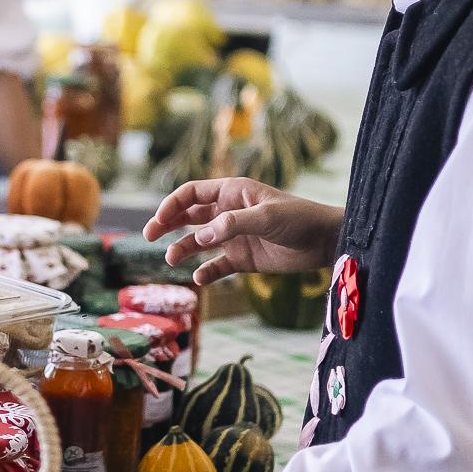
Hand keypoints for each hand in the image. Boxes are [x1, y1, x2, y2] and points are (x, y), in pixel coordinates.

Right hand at [143, 178, 343, 286]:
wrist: (324, 242)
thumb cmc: (299, 219)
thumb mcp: (267, 217)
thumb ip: (233, 224)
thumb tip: (202, 236)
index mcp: (233, 192)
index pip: (193, 193)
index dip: (172, 204)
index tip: (158, 221)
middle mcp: (229, 213)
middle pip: (189, 216)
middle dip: (167, 224)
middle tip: (148, 236)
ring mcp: (235, 236)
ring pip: (199, 242)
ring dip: (183, 249)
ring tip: (172, 260)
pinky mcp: (243, 259)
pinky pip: (217, 266)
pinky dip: (206, 273)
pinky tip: (199, 279)